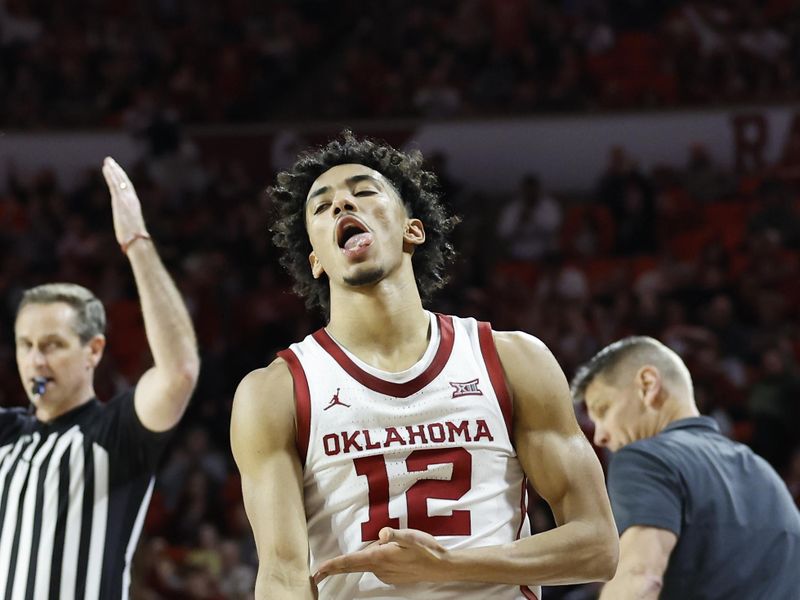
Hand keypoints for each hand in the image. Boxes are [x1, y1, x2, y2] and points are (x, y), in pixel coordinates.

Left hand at [101, 157, 148, 246]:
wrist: (137, 241)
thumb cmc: (135, 240)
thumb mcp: (131, 230)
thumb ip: (128, 226)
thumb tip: (127, 235)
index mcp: (134, 205)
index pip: (128, 189)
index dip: (122, 179)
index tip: (117, 172)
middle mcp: (131, 200)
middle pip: (124, 181)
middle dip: (117, 171)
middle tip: (110, 161)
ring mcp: (126, 200)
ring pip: (119, 180)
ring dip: (113, 170)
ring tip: (107, 161)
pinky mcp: (119, 201)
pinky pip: (114, 184)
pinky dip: (110, 175)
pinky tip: (106, 168)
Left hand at [314, 527, 448, 585]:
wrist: (441, 567)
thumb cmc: (426, 549)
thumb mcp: (412, 537)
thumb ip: (396, 534)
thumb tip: (383, 533)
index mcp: (380, 557)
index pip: (350, 562)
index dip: (333, 566)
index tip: (317, 573)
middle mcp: (379, 568)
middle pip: (352, 567)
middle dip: (334, 570)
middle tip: (317, 574)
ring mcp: (385, 574)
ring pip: (365, 565)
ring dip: (356, 562)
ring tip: (355, 556)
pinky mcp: (391, 576)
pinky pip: (375, 567)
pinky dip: (371, 562)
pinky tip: (380, 555)